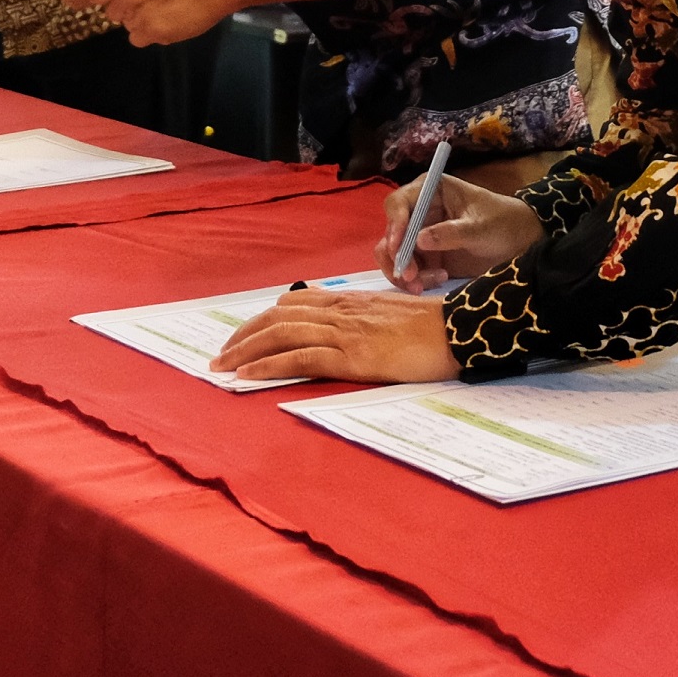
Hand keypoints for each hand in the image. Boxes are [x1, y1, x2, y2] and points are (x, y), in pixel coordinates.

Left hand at [90, 0, 238, 45]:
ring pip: (127, 26)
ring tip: (162, 11)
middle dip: (126, 9)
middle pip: (112, 12)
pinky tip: (164, 23)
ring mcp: (138, 17)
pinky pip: (138, 39)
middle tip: (148, 1)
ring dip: (140, 22)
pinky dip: (149, 34)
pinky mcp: (151, 34)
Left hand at [211, 287, 461, 383]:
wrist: (456, 330)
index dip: (263, 320)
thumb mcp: (389, 314)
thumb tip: (342, 327)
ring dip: (245, 351)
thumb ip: (362, 317)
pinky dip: (268, 365)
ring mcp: (344, 333)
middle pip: (278, 318)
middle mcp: (340, 312)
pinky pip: (299, 358)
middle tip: (221, 355)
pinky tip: (247, 375)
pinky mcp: (351, 356)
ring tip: (222, 366)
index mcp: (349, 301)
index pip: (293, 305)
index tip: (245, 336)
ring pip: (281, 335)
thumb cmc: (431, 326)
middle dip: (244, 336)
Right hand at [375, 174, 544, 290]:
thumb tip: (420, 240)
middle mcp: (419, 210)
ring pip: (393, 254)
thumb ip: (452, 233)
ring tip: (425, 284)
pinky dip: (415, 279)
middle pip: (391, 232)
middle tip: (411, 276)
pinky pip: (407, 268)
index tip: (398, 247)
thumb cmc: (502, 222)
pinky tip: (439, 278)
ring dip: (404, 272)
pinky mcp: (424, 254)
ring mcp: (419, 233)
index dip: (394, 224)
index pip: (399, 203)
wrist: (518, 241)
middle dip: (397, 256)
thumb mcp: (480, 227)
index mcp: (430, 190)